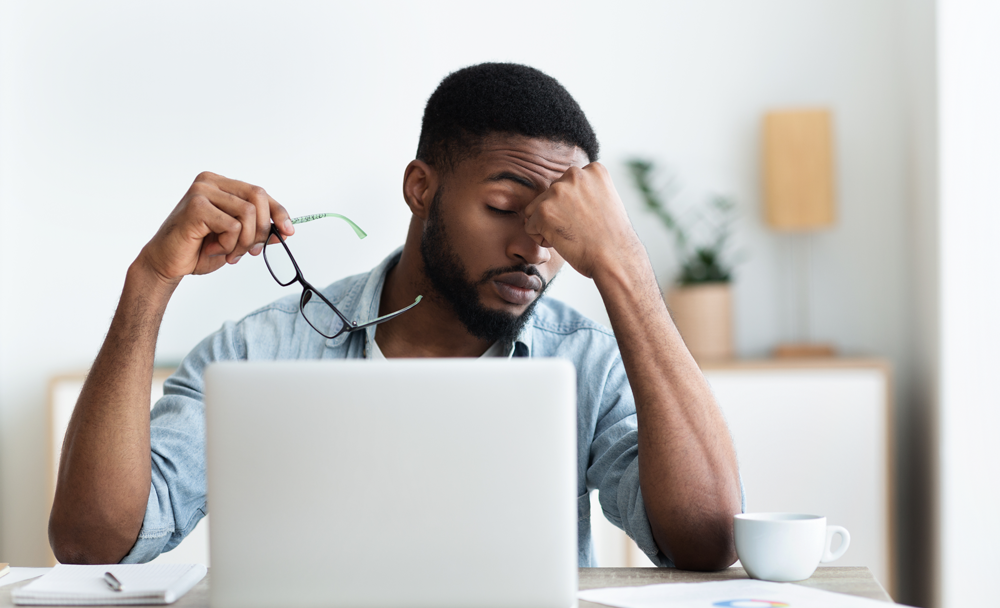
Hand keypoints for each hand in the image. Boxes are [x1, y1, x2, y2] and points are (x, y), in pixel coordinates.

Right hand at [137, 172, 293, 284]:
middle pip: (258, 197)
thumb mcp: (236, 240)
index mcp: (220, 185)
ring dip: (244, 241)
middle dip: (261, 229)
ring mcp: (201, 191)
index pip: (259, 193)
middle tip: (251, 250)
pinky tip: (212, 249)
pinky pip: (232, 226)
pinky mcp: (196, 206)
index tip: (289, 231)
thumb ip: (258, 231)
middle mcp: (210, 182)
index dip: (278, 212)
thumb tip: (286, 231)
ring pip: (247, 214)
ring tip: (228, 252)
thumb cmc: (198, 249)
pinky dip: (228, 244)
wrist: (167, 264)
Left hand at [523, 162, 642, 279]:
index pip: (568, 186)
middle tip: (582, 230)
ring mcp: (558, 191)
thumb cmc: (612, 238)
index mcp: (593, 170)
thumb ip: (587, 191)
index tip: (591, 220)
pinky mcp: (543, 210)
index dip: (575, 208)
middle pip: (551, 196)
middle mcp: (575, 174)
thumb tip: (564, 194)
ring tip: (573, 236)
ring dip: (549, 225)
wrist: (615, 258)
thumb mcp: (606, 201)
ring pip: (537, 210)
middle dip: (560, 215)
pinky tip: (563, 243)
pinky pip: (530, 226)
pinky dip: (542, 239)